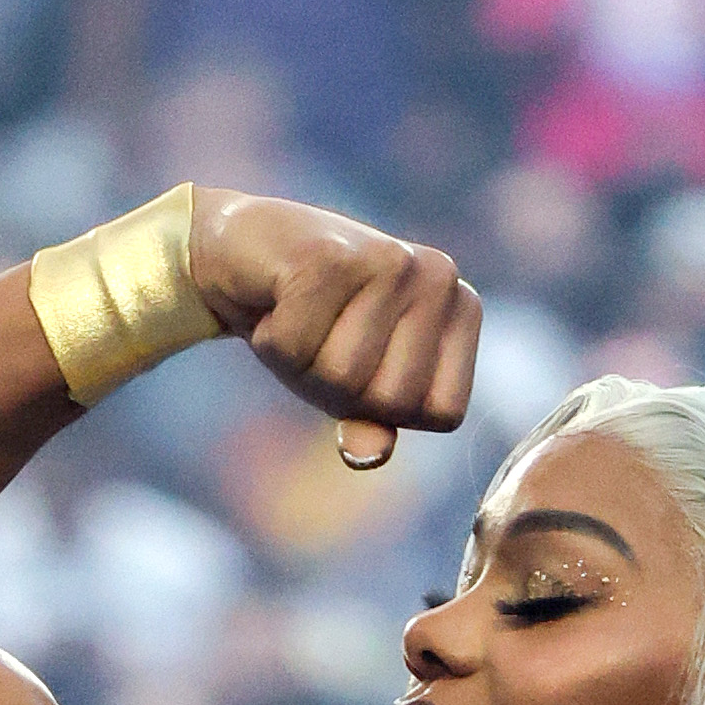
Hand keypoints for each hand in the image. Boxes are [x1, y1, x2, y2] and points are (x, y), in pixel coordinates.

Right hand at [186, 188, 481, 470]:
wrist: (242, 249)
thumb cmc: (309, 323)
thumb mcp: (350, 385)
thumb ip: (372, 422)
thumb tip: (371, 454)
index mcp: (462, 310)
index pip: (443, 413)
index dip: (388, 410)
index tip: (358, 363)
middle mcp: (439, 277)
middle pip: (391, 401)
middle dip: (339, 389)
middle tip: (320, 337)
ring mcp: (390, 260)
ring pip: (343, 377)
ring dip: (300, 362)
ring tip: (296, 315)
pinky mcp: (330, 255)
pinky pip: (297, 348)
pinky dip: (271, 337)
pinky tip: (276, 298)